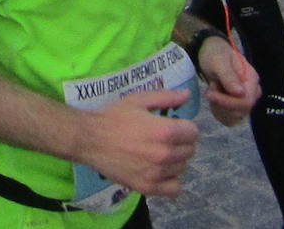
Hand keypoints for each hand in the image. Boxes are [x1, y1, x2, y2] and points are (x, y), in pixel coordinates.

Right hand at [73, 90, 200, 196]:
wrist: (90, 139)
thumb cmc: (114, 116)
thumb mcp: (138, 100)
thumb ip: (165, 97)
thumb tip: (187, 95)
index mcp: (165, 131)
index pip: (193, 132)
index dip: (184, 126)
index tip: (173, 125)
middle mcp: (165, 154)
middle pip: (190, 150)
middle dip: (181, 142)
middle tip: (164, 138)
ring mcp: (157, 174)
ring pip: (182, 168)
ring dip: (175, 159)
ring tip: (158, 153)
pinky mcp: (148, 187)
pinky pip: (174, 188)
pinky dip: (171, 180)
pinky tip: (159, 170)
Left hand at [197, 37, 259, 126]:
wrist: (212, 53)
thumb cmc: (215, 53)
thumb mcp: (218, 61)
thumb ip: (228, 77)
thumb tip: (240, 93)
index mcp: (251, 79)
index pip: (246, 101)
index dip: (228, 102)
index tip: (209, 94)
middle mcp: (253, 91)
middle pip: (241, 111)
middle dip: (221, 104)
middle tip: (209, 89)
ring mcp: (246, 99)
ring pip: (235, 117)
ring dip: (219, 108)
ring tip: (212, 92)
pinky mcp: (238, 105)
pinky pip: (231, 118)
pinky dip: (219, 112)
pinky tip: (214, 100)